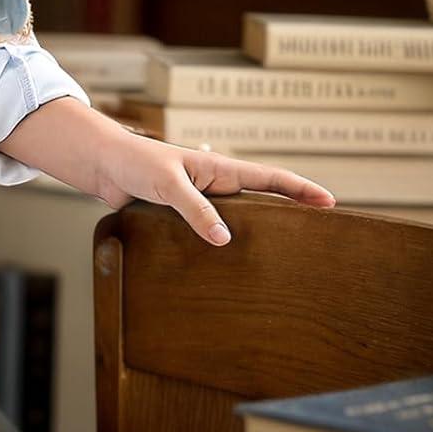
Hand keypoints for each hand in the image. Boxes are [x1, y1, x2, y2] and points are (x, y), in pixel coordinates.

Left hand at [96, 130, 337, 245]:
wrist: (101, 166)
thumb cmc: (134, 162)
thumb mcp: (168, 183)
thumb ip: (195, 208)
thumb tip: (226, 239)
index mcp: (218, 169)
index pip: (269, 178)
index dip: (301, 190)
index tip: (330, 203)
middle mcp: (214, 186)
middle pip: (260, 202)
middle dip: (288, 216)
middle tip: (318, 239)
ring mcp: (199, 202)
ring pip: (235, 221)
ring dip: (255, 236)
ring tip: (281, 262)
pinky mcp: (181, 218)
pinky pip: (208, 233)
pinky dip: (222, 247)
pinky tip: (229, 269)